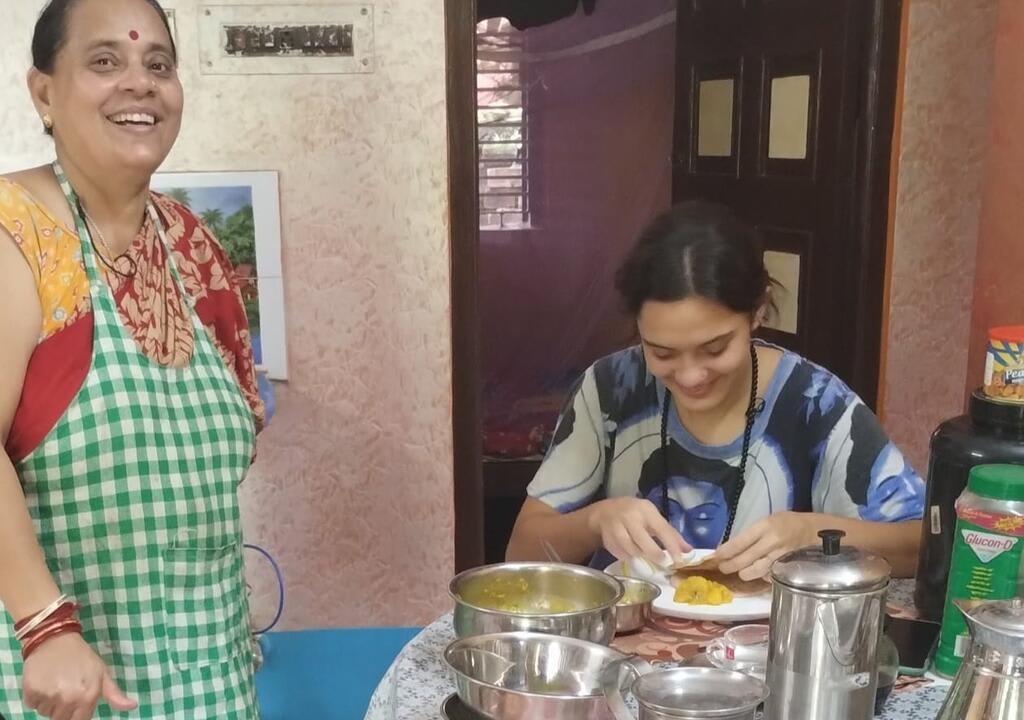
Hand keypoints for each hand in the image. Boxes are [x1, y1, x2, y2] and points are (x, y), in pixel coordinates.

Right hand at [22, 633, 136, 719]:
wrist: (56, 639)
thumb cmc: (82, 657)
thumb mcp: (102, 672)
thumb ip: (114, 694)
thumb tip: (132, 706)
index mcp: (87, 696)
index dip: (77, 714)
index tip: (75, 702)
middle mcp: (67, 699)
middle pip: (61, 719)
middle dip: (63, 708)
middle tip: (65, 689)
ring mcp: (48, 696)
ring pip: (46, 712)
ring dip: (49, 703)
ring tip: (55, 683)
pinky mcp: (31, 691)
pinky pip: (31, 705)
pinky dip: (35, 697)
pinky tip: (44, 681)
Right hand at [586, 497, 691, 563]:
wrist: (605, 512)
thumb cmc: (636, 514)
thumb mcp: (653, 518)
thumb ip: (670, 534)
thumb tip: (689, 551)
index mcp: (645, 510)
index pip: (661, 528)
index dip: (671, 545)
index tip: (679, 559)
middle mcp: (630, 517)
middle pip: (643, 540)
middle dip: (655, 554)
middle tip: (663, 562)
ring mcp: (617, 528)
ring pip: (631, 550)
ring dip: (641, 557)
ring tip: (647, 558)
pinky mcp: (608, 539)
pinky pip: (622, 554)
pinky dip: (629, 558)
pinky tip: (633, 556)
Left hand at [716, 511, 817, 580]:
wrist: (810, 530)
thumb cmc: (785, 522)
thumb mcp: (766, 521)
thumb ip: (750, 534)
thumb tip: (730, 548)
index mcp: (764, 527)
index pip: (740, 542)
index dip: (725, 552)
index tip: (715, 556)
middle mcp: (771, 542)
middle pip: (745, 559)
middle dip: (730, 566)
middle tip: (723, 567)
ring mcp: (779, 556)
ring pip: (755, 571)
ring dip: (743, 573)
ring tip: (738, 571)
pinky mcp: (786, 566)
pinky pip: (767, 575)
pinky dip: (759, 576)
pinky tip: (754, 574)